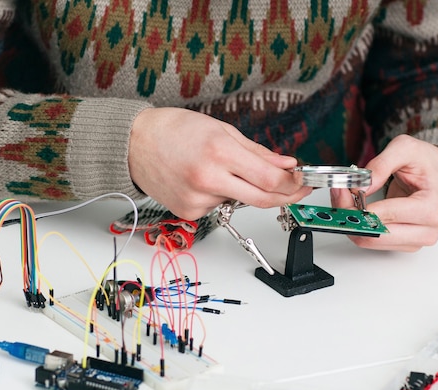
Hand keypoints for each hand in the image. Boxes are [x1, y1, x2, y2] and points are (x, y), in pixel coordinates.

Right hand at [129, 107, 311, 219]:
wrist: (135, 144)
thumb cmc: (174, 130)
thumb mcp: (222, 130)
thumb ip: (258, 152)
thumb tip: (286, 165)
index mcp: (219, 152)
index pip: (270, 179)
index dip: (293, 184)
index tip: (302, 182)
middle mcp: (208, 178)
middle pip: (262, 200)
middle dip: (284, 196)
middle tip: (294, 190)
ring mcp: (197, 199)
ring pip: (238, 201)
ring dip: (241, 189)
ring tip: (217, 168)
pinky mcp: (189, 212)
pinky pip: (218, 206)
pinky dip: (219, 195)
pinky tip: (201, 180)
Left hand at [330, 134, 437, 250]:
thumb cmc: (427, 163)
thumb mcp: (405, 149)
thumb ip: (381, 165)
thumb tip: (360, 187)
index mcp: (432, 208)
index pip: (386, 215)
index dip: (358, 204)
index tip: (342, 190)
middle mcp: (426, 230)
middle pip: (375, 235)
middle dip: (350, 215)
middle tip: (339, 194)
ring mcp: (415, 241)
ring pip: (369, 241)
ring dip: (352, 222)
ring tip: (347, 199)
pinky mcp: (403, 244)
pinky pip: (372, 241)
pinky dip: (359, 227)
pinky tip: (356, 209)